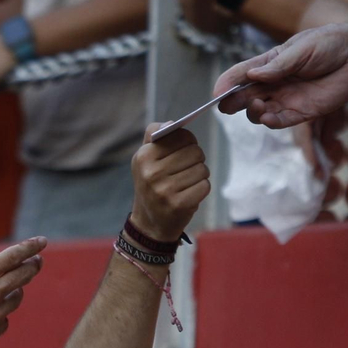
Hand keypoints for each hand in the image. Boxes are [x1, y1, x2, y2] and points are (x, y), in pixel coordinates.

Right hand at [130, 126, 209, 241]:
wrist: (149, 224)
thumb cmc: (152, 186)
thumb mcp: (145, 160)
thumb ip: (156, 137)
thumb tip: (171, 123)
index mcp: (143, 156)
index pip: (182, 136)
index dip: (188, 142)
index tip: (182, 152)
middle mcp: (151, 173)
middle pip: (195, 152)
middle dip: (196, 160)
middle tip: (185, 171)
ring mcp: (164, 190)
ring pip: (202, 169)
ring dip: (199, 176)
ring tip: (186, 184)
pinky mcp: (178, 205)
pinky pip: (205, 186)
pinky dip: (201, 189)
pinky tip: (189, 194)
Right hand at [216, 22, 347, 128]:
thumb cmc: (331, 44)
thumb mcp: (301, 49)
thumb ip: (278, 65)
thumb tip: (253, 76)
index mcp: (269, 63)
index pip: (241, 74)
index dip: (226, 83)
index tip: (217, 92)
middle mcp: (274, 83)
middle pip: (244, 96)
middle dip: (232, 102)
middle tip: (226, 105)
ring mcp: (286, 99)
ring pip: (257, 112)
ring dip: (251, 112)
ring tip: (257, 106)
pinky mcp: (302, 113)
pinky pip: (279, 122)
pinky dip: (269, 122)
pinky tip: (267, 117)